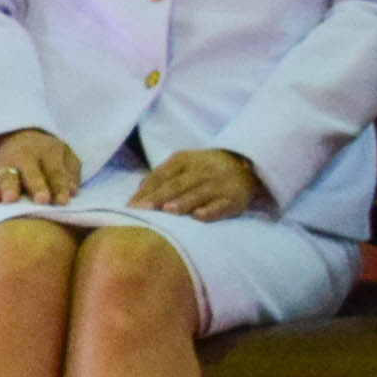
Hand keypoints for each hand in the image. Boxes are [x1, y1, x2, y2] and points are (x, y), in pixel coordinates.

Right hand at [0, 127, 81, 205]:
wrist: (15, 136)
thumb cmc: (46, 154)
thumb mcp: (65, 156)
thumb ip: (71, 173)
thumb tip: (73, 192)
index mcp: (48, 151)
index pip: (55, 171)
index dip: (59, 187)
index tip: (63, 202)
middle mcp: (26, 155)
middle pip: (32, 172)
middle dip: (36, 186)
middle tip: (42, 200)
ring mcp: (6, 162)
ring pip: (8, 175)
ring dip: (9, 187)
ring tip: (11, 199)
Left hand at [133, 146, 263, 219]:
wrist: (244, 166)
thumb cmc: (201, 171)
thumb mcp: (180, 167)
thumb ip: (158, 180)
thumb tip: (135, 199)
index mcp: (183, 160)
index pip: (161, 175)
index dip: (146, 191)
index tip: (131, 206)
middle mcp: (202, 170)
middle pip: (177, 184)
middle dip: (159, 197)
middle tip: (142, 210)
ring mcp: (219, 183)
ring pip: (198, 193)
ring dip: (183, 202)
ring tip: (167, 210)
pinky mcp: (234, 198)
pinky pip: (222, 205)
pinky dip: (211, 210)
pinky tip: (199, 216)